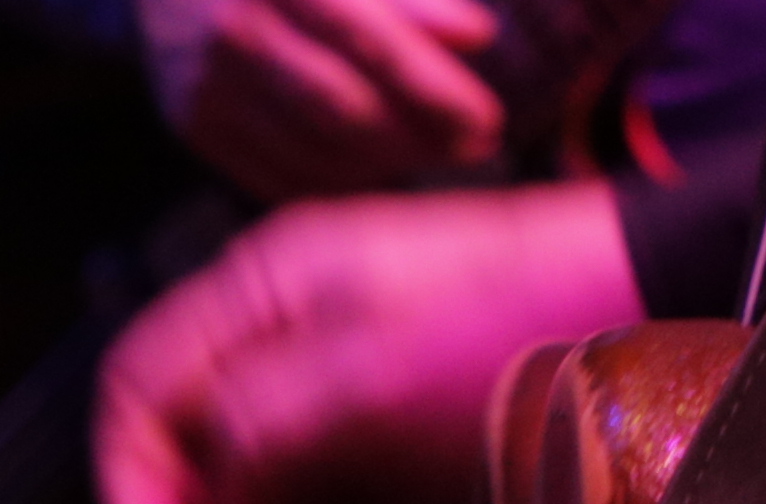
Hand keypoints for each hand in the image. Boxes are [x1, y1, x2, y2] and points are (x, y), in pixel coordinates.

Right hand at [92, 183, 642, 503]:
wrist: (637, 300)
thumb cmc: (515, 314)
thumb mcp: (364, 372)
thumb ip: (254, 423)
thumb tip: (179, 483)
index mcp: (264, 284)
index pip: (138, 384)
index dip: (128, 473)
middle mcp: (286, 319)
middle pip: (183, 427)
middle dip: (181, 492)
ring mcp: (335, 363)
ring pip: (243, 455)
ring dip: (236, 493)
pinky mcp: (381, 408)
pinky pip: (304, 463)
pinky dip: (289, 491)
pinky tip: (314, 499)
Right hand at [129, 0, 504, 197]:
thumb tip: (476, 36)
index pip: (375, 44)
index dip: (437, 92)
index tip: (489, 120)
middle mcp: (239, 27)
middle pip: (345, 112)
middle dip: (420, 139)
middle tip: (475, 145)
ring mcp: (209, 83)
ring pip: (313, 154)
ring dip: (386, 166)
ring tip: (434, 150)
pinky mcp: (194, 124)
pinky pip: (277, 177)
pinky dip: (336, 182)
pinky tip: (376, 163)